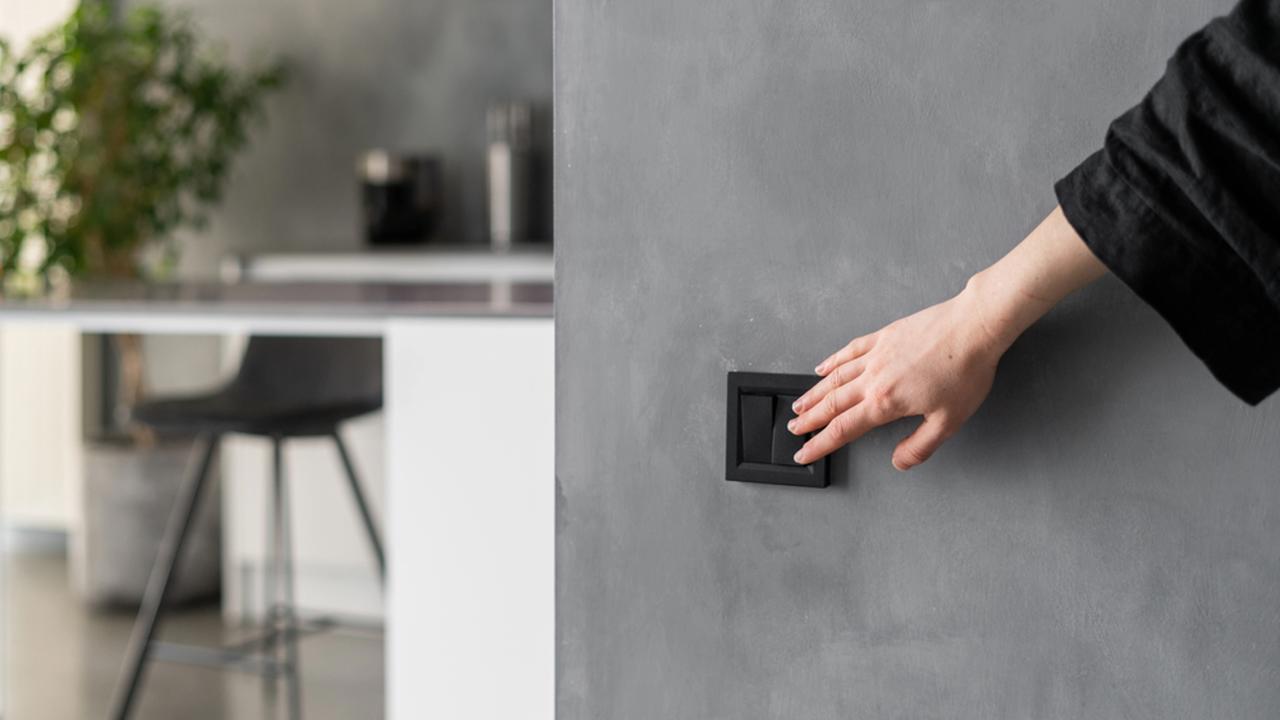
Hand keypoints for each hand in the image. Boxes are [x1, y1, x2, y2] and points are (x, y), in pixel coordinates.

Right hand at [787, 206, 1104, 469]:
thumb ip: (920, 446)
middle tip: (794, 430)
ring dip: (814, 394)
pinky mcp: (884, 337)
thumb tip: (900, 463)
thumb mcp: (949, 421)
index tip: (805, 453)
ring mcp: (876, 355)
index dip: (820, 444)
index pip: (843, 429)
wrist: (974, 327)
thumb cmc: (966, 372)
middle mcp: (874, 378)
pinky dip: (833, 360)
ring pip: (836, 378)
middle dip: (810, 420)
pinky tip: (822, 366)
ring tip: (799, 405)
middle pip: (832, 403)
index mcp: (886, 402)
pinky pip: (850, 350)